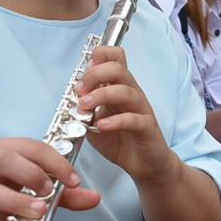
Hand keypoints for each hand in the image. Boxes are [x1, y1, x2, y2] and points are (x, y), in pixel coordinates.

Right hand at [0, 137, 99, 220]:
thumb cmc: (15, 198)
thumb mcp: (43, 192)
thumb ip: (68, 193)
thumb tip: (94, 197)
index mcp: (4, 151)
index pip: (30, 146)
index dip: (54, 161)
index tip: (74, 179)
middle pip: (2, 160)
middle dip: (30, 173)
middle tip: (50, 191)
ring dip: (16, 201)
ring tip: (38, 212)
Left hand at [74, 45, 176, 180]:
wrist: (144, 164)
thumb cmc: (120, 140)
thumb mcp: (96, 121)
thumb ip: (86, 108)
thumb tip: (72, 99)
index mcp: (120, 86)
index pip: (115, 57)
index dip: (99, 56)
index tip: (83, 71)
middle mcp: (132, 93)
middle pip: (118, 69)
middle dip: (94, 75)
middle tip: (79, 90)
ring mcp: (141, 109)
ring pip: (125, 91)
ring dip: (101, 95)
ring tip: (85, 106)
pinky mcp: (147, 127)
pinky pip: (134, 119)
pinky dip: (115, 121)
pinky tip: (101, 126)